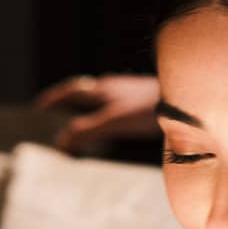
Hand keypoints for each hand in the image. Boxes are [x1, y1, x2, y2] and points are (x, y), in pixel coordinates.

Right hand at [33, 74, 162, 153]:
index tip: (38, 107)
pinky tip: (114, 124)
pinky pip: (116, 105)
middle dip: (69, 102)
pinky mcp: (143, 100)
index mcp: (102, 89)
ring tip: (81, 121)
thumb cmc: (150, 106)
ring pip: (101, 98)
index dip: (54, 99)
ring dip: (88, 108)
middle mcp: (113, 87)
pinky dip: (106, 114)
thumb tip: (59, 141)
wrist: (188, 97)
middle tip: (56, 114)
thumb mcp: (113, 120)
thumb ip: (86, 130)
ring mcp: (128, 92)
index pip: (70, 90)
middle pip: (84, 92)